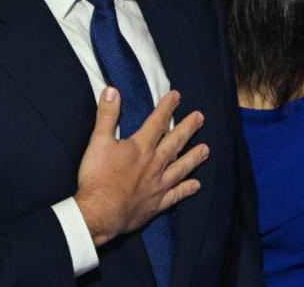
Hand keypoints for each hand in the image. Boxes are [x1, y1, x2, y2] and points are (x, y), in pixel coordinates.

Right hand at [74, 88, 207, 245]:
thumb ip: (107, 115)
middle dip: (188, 128)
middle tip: (200, 118)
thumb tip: (113, 91)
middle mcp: (154, 164)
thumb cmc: (97, 178)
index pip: (157, 122)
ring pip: (181, 168)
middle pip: (175, 142)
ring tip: (206, 149)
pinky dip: (186, 189)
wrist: (100, 213)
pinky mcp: (156, 204)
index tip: (177, 96)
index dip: (167, 107)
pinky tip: (196, 185)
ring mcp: (157, 185)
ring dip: (194, 157)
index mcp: (141, 147)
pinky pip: (176, 195)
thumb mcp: (98, 141)